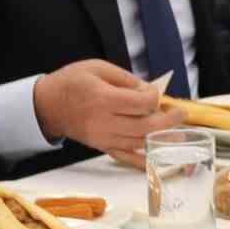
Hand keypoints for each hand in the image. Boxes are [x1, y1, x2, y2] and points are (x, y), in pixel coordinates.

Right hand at [33, 60, 187, 169]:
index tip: (156, 92)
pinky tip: (161, 159)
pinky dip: (145, 161)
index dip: (155, 98)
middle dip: (168, 121)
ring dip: (162, 140)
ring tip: (180, 135)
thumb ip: (126, 79)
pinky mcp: (102, 147)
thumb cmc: (73, 82)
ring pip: (140, 143)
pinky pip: (127, 158)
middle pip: (145, 127)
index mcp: (104, 99)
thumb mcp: (98, 68)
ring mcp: (104, 138)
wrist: (48, 105)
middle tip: (181, 114)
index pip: (141, 103)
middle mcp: (105, 122)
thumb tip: (149, 90)